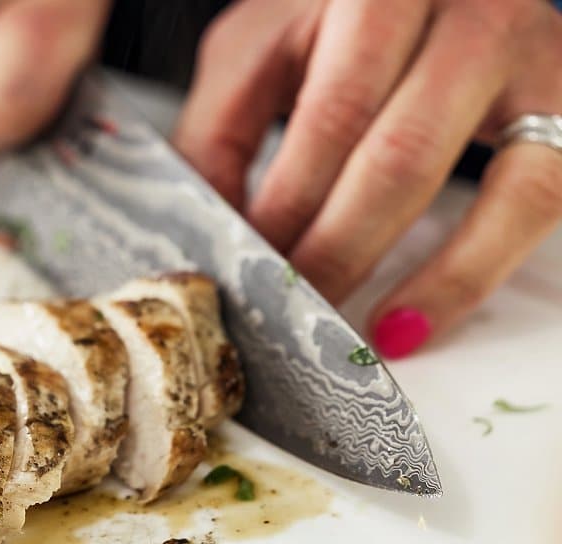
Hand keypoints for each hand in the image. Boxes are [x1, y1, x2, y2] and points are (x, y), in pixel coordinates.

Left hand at [173, 0, 561, 357]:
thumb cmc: (342, 22)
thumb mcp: (261, 50)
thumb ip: (220, 129)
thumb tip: (203, 228)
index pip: (332, 114)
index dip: (284, 205)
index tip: (244, 263)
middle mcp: (467, 10)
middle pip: (394, 156)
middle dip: (326, 247)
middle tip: (279, 300)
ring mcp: (526, 54)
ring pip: (458, 180)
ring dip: (383, 266)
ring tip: (330, 317)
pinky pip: (532, 201)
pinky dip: (464, 276)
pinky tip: (407, 323)